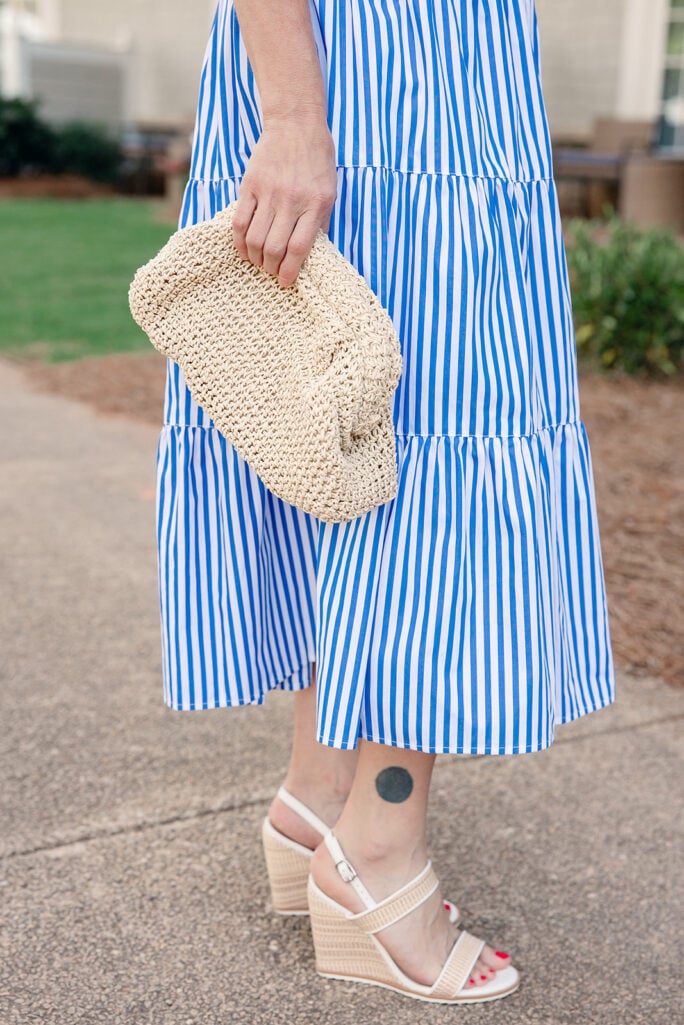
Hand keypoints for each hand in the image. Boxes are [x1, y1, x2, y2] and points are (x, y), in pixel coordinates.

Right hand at [231, 113, 337, 287]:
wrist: (296, 125)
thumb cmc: (317, 162)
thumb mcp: (329, 192)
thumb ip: (320, 222)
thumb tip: (310, 255)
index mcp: (315, 204)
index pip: (299, 247)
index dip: (290, 270)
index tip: (286, 281)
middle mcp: (291, 201)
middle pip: (274, 247)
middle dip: (271, 267)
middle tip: (272, 271)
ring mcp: (268, 193)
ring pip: (255, 238)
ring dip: (255, 257)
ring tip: (259, 261)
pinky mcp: (250, 186)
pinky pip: (240, 221)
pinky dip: (240, 241)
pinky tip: (244, 249)